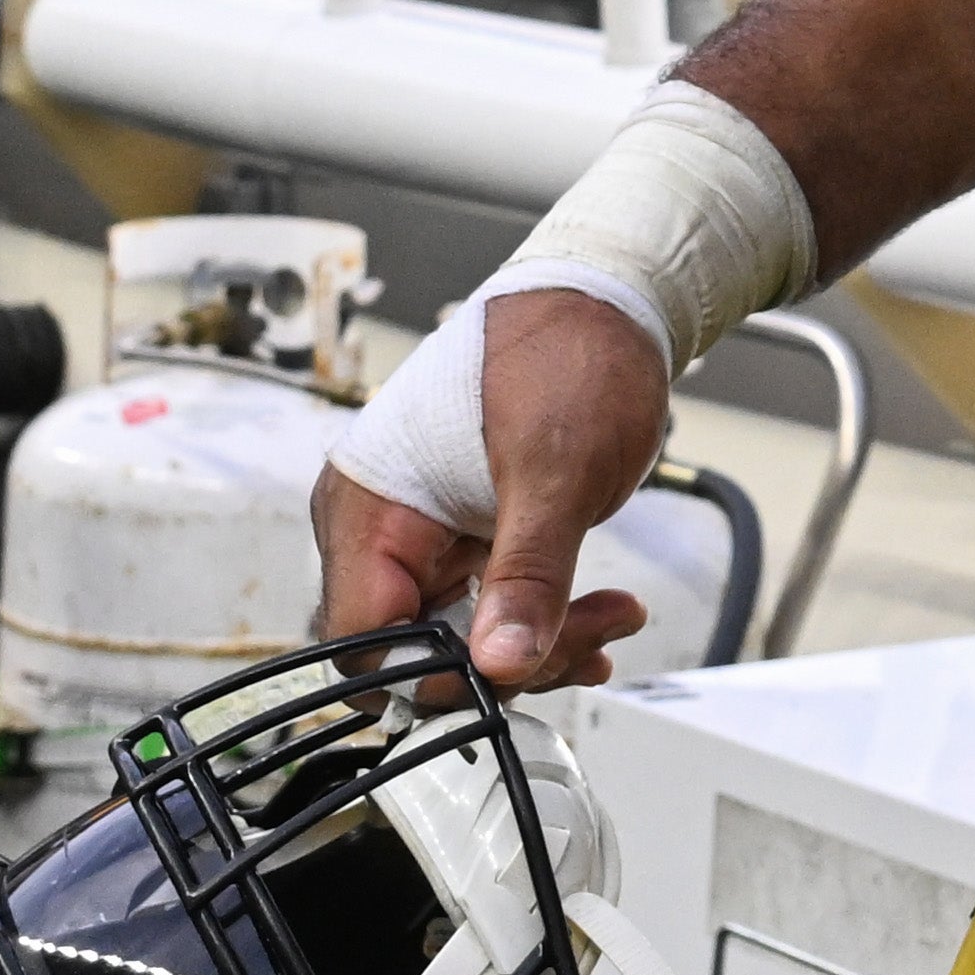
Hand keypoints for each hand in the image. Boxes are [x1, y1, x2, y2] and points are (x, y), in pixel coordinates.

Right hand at [310, 285, 665, 692]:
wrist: (604, 301)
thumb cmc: (567, 354)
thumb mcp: (557, 470)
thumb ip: (527, 573)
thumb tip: (499, 663)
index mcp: (369, 509)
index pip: (365, 640)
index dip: (433, 673)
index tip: (514, 668)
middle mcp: (379, 528)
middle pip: (413, 648)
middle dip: (504, 659)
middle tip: (588, 638)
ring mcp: (420, 532)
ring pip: (457, 634)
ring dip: (535, 641)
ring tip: (609, 617)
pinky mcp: (463, 533)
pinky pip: (485, 603)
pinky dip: (539, 618)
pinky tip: (592, 618)